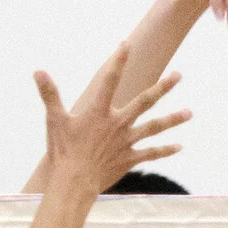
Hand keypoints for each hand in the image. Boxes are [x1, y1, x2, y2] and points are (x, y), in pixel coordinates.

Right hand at [35, 43, 188, 194]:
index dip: (118, 61)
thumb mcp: (54, 120)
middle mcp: (117, 124)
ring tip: (189, 113)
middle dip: (163, 87)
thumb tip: (38, 71)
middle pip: (145, 102)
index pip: (110, 80)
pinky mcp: (129, 158)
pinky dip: (165, 151)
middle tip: (179, 75)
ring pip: (154, 127)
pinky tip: (179, 147)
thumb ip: (49, 94)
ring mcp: (126, 141)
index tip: (126, 45)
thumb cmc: (63, 151)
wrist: (74, 183)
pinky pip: (151, 154)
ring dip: (173, 120)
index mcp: (99, 112)